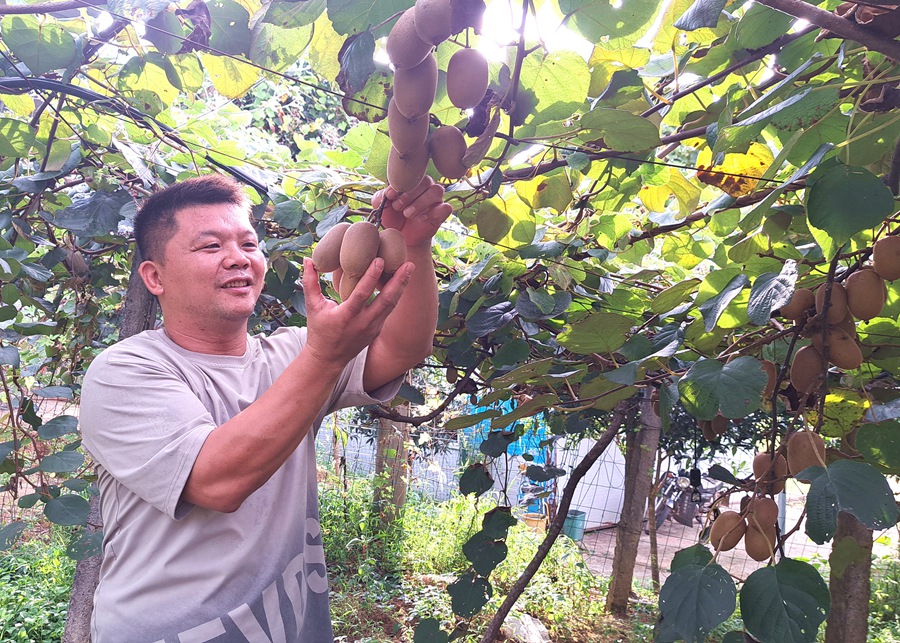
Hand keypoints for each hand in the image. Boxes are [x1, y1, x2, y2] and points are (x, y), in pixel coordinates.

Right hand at [300, 257, 414, 367]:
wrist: (328, 359)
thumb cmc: (319, 330)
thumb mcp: (312, 307)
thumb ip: (310, 283)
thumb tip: (307, 260)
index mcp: (346, 316)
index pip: (362, 294)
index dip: (371, 276)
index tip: (380, 260)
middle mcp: (363, 322)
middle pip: (386, 300)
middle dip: (399, 281)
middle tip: (409, 264)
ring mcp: (373, 327)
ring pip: (391, 305)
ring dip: (401, 286)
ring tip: (409, 268)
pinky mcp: (378, 330)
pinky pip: (388, 310)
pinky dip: (395, 295)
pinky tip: (400, 282)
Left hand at [373, 176, 452, 247]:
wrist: (402, 236)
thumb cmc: (393, 218)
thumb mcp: (382, 207)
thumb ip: (381, 197)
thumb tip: (389, 192)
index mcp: (412, 182)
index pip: (412, 174)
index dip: (401, 184)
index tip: (391, 196)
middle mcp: (426, 187)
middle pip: (426, 180)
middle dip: (410, 194)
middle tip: (397, 207)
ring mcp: (436, 200)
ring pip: (437, 191)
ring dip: (420, 202)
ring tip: (408, 214)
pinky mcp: (441, 213)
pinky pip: (445, 208)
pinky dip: (433, 213)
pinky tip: (421, 219)